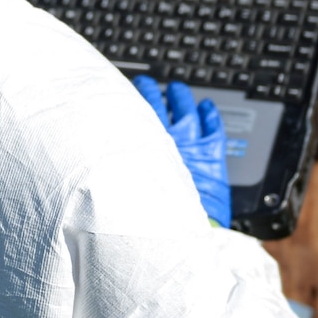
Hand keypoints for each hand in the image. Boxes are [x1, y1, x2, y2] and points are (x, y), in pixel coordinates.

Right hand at [133, 76, 231, 226]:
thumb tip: (103, 170)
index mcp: (146, 150)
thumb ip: (122, 176)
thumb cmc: (152, 221)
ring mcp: (191, 146)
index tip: (126, 96)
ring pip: (186, 113)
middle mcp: (165, 143)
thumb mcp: (129, 193)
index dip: (133, 105)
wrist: (179, 234)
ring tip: (177, 89)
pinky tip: (207, 107)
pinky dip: (210, 116)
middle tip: (147, 84)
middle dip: (151, 94)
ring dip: (181, 99)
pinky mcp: (211, 156)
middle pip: (158, 109)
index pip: (138, 119)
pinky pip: (213, 128)